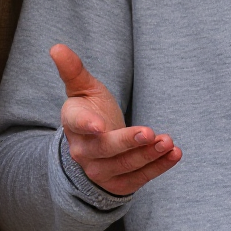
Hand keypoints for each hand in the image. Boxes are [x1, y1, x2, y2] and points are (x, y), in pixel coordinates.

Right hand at [52, 44, 180, 197]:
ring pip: (125, 165)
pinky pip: (139, 178)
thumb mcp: (83, 89)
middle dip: (128, 142)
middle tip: (150, 132)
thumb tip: (56, 47)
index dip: (88, 125)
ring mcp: (100, 170)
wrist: (96, 146)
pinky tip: (174, 154)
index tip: (100, 126)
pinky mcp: (118, 183)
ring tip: (168, 142)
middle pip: (105, 149)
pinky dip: (158, 167)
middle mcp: (83, 151)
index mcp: (74, 124)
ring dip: (148, 155)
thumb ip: (73, 70)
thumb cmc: (91, 110)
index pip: (78, 125)